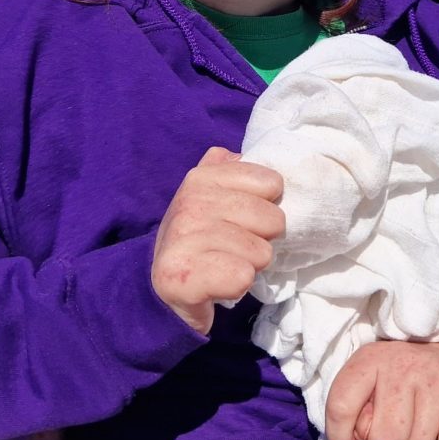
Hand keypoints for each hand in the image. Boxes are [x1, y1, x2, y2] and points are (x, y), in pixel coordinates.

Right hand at [151, 147, 283, 333]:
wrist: (165, 284)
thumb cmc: (200, 236)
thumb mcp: (211, 195)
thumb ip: (228, 170)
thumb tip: (240, 154)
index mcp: (201, 178)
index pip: (271, 183)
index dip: (267, 206)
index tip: (245, 218)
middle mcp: (190, 203)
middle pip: (273, 220)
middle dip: (262, 239)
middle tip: (237, 247)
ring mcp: (184, 239)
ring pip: (262, 253)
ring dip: (250, 264)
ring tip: (226, 264)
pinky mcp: (183, 278)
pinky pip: (242, 278)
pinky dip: (237, 285)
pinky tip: (220, 283)